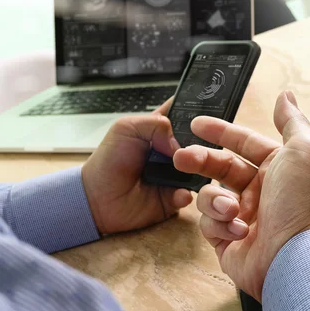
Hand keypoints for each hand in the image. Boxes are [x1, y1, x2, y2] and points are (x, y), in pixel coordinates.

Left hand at [81, 98, 192, 234]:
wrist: (97, 198)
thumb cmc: (108, 161)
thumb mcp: (126, 129)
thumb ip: (155, 125)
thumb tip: (179, 143)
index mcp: (162, 131)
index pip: (187, 116)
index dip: (200, 114)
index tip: (211, 112)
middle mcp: (173, 151)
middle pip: (201, 143)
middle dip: (205, 143)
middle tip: (200, 146)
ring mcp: (175, 175)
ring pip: (200, 170)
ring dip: (198, 169)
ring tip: (190, 168)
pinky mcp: (174, 197)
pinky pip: (188, 194)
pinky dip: (184, 193)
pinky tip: (177, 192)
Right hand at [173, 91, 309, 301]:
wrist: (296, 260)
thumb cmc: (303, 206)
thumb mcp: (304, 151)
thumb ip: (292, 121)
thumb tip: (287, 96)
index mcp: (278, 168)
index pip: (243, 143)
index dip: (220, 131)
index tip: (196, 123)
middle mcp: (261, 191)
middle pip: (219, 167)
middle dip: (200, 159)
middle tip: (181, 156)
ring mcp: (244, 217)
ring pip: (209, 196)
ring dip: (215, 200)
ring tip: (231, 210)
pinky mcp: (229, 242)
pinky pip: (209, 224)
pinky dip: (220, 225)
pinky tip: (238, 231)